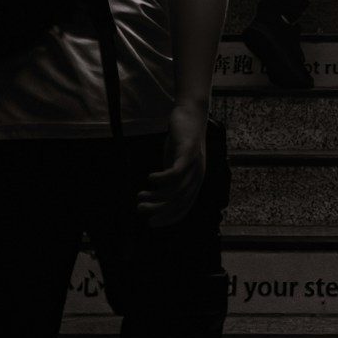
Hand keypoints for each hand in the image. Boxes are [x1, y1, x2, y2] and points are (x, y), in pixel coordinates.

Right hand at [136, 104, 207, 226]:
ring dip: (156, 196)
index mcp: (194, 183)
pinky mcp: (188, 152)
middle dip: (159, 210)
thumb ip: (168, 181)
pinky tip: (149, 178)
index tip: (151, 223)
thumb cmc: (180, 142)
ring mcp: (195, 164)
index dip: (168, 218)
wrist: (190, 114)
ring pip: (177, 190)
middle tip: (140, 209)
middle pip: (179, 202)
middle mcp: (197, 176)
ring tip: (140, 196)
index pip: (184, 208)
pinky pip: (176, 172)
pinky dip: (162, 179)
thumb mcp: (173, 164)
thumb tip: (154, 198)